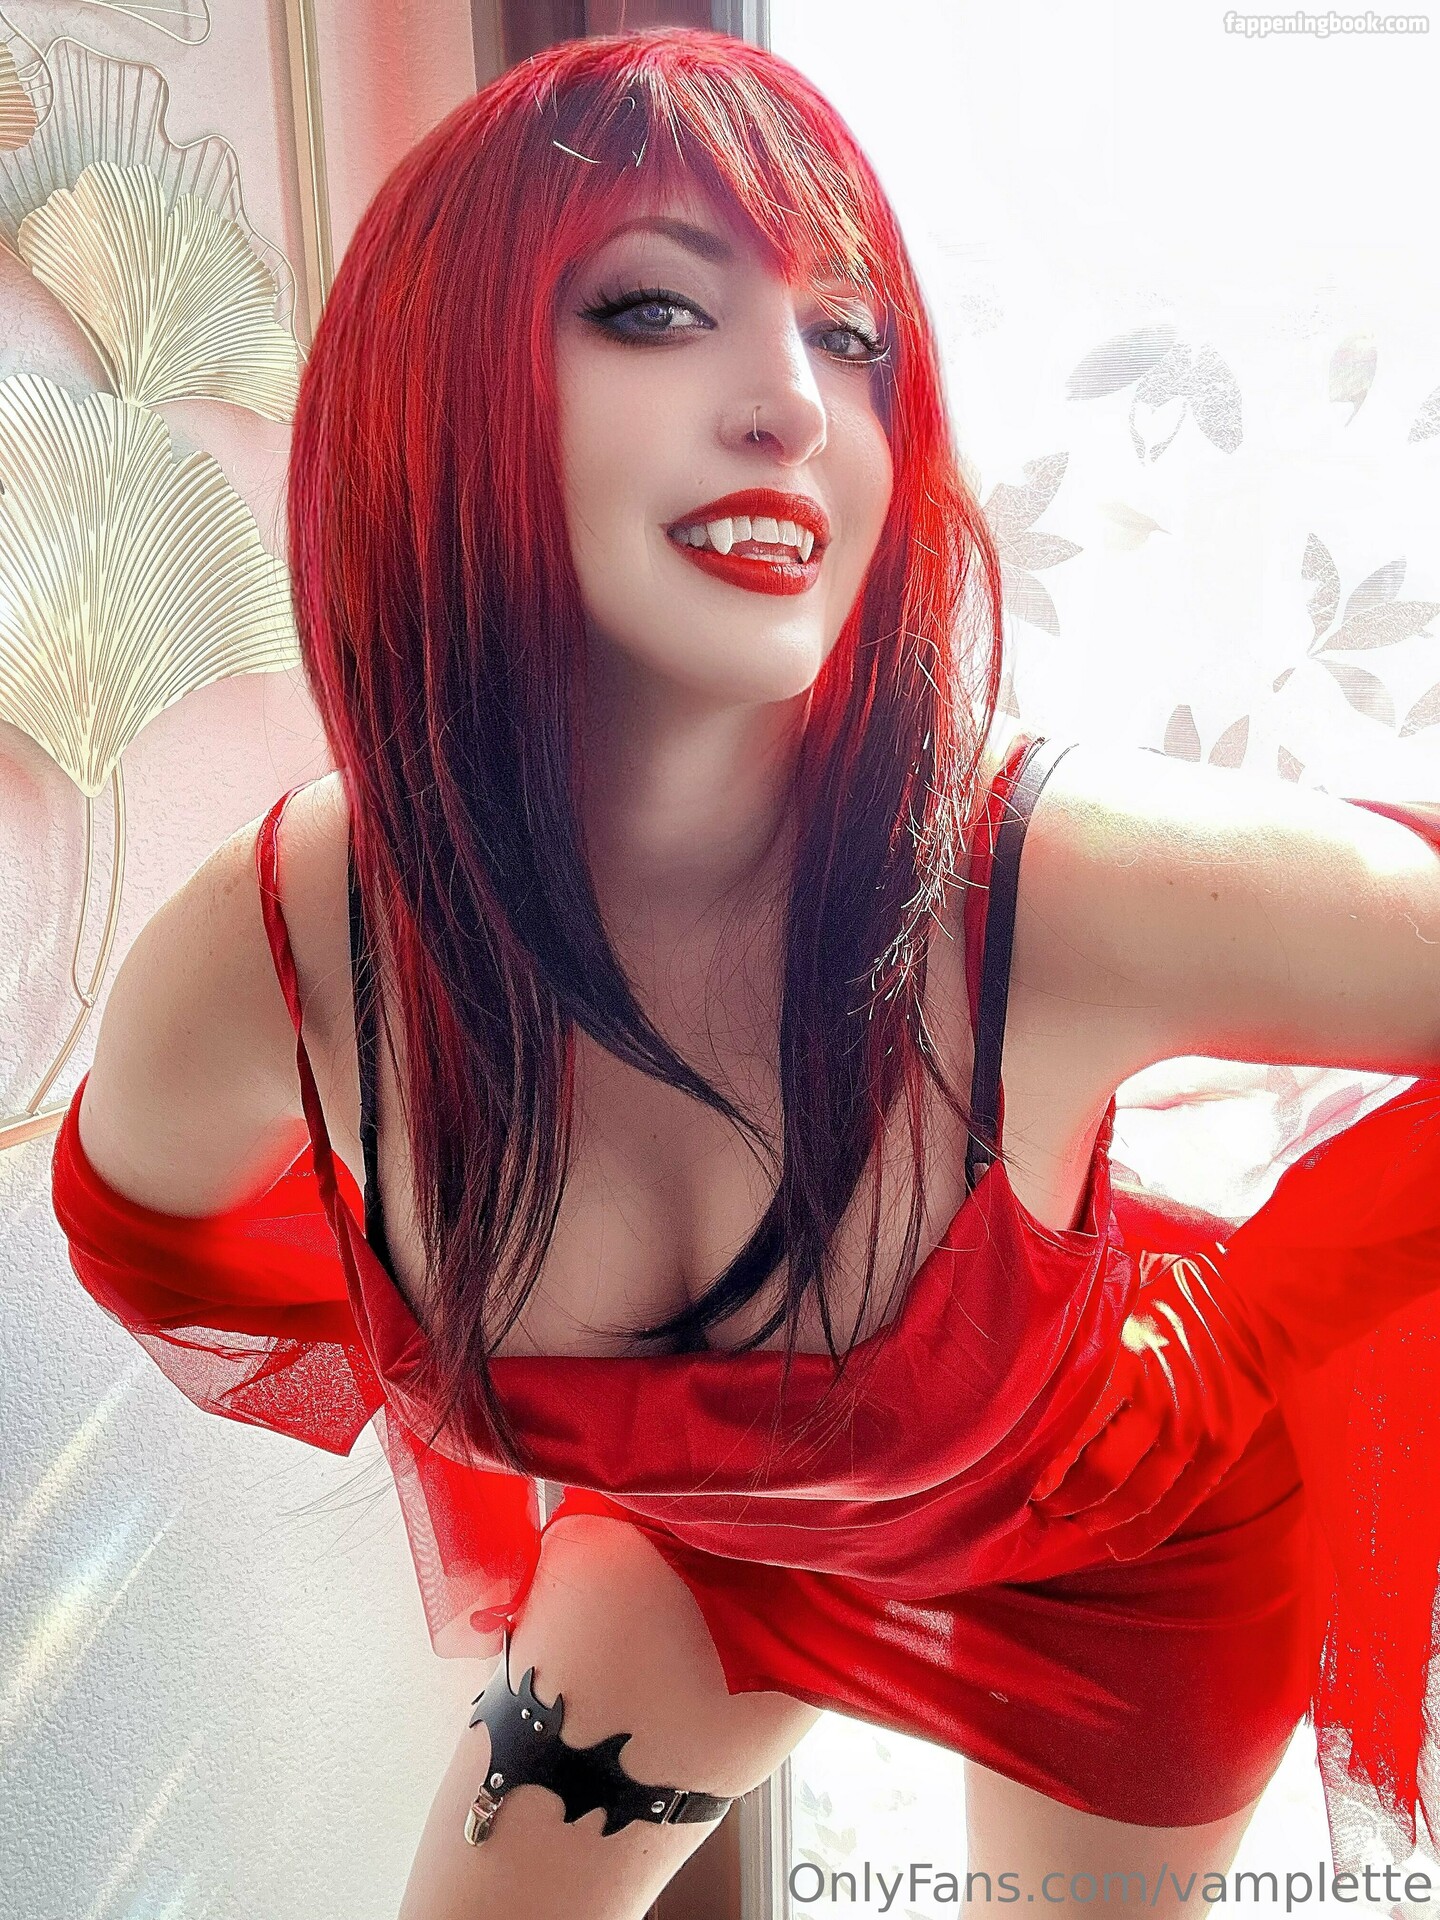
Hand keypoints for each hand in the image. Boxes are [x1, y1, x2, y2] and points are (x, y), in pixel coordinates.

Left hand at [1027, 1249, 1276, 1561]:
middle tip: (1039, 1505)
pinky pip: (1179, 1504)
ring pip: (1136, 1496)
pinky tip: (1118, 1547)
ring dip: (1097, 1517)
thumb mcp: (1127, 1294)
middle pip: (1101, 1472)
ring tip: (1071, 1521)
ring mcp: (1194, 1432)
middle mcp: (1160, 1404)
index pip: (1075, 1428)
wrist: (1262, 1304)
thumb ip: (1089, 1324)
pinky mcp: (1222, 1450)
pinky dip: (1146, 1531)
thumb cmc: (1182, 1290)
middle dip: (1064, 1498)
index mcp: (1128, 1360)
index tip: (1022, 1477)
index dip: (1045, 1463)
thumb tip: (1035, 1336)